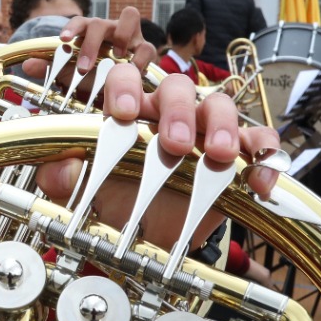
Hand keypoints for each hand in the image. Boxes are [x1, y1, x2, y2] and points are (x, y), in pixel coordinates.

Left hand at [18, 6, 156, 81]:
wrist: (116, 87)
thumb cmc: (93, 74)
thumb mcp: (70, 73)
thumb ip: (50, 67)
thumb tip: (28, 65)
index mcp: (90, 31)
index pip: (80, 22)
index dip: (72, 27)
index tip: (63, 39)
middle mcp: (109, 29)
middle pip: (100, 22)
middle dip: (91, 43)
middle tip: (84, 67)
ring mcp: (129, 36)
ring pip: (130, 17)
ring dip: (122, 35)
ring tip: (116, 56)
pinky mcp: (145, 49)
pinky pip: (147, 47)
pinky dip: (140, 59)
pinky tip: (132, 72)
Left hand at [18, 7, 283, 253]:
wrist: (146, 242)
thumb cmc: (116, 204)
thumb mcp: (84, 194)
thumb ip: (64, 177)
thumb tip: (55, 168)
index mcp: (129, 112)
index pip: (126, 78)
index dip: (124, 86)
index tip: (123, 111)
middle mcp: (168, 115)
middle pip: (178, 89)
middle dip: (178, 112)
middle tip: (176, 144)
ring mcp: (206, 133)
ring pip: (220, 108)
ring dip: (224, 126)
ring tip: (221, 154)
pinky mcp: (237, 159)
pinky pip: (259, 145)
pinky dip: (264, 158)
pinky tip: (259, 180)